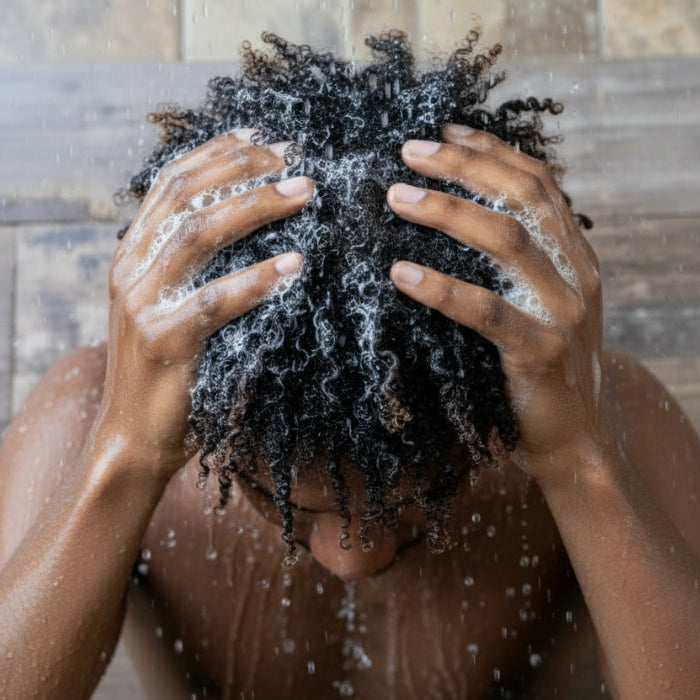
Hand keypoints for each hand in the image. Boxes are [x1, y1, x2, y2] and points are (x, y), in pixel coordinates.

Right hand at [98, 131, 312, 480]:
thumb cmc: (167, 369)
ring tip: (305, 192)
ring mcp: (142, 302)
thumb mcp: (171, 304)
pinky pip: (216, 300)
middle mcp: (131, 267)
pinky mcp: (163, 339)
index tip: (262, 138)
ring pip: (199, 234)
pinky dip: (257, 279)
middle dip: (244, 169)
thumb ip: (192, 265)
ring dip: (256, 207)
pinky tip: (295, 264)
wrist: (134, 435)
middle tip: (295, 160)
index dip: (216, 153)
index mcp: (134, 252)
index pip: (172, 183)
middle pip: (188, 196)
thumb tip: (248, 223)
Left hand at [387, 125, 605, 479]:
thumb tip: (457, 220)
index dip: (491, 151)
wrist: (574, 438)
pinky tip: (401, 274)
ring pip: (506, 241)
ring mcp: (563, 310)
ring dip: (447, 212)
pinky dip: (441, 287)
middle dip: (463, 167)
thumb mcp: (538, 304)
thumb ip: (517, 264)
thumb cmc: (540, 369)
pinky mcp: (541, 350)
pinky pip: (485, 310)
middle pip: (521, 198)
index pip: (537, 184)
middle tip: (408, 152)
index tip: (445, 130)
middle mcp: (575, 273)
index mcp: (574, 255)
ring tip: (396, 197)